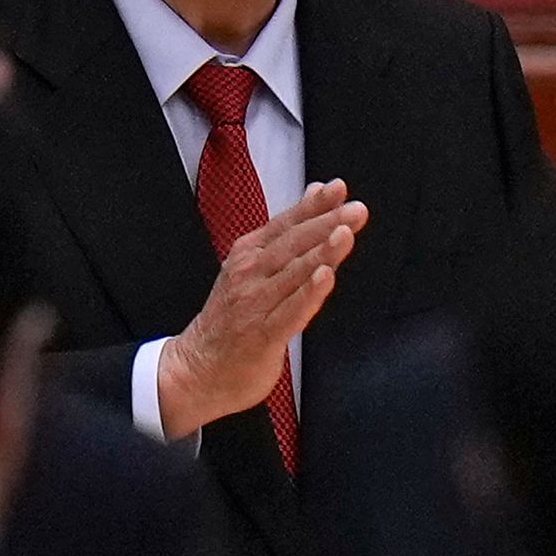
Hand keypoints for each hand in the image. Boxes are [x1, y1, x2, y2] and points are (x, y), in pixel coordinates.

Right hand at [156, 180, 366, 437]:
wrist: (199, 368)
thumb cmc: (233, 316)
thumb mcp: (255, 265)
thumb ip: (290, 231)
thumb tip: (317, 191)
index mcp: (249, 253)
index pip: (286, 223)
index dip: (313, 206)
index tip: (338, 188)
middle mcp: (249, 273)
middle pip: (293, 244)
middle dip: (326, 224)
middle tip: (357, 210)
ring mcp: (255, 303)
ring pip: (294, 273)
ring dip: (322, 252)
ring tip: (345, 234)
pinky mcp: (262, 335)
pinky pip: (291, 311)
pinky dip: (309, 293)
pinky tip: (325, 277)